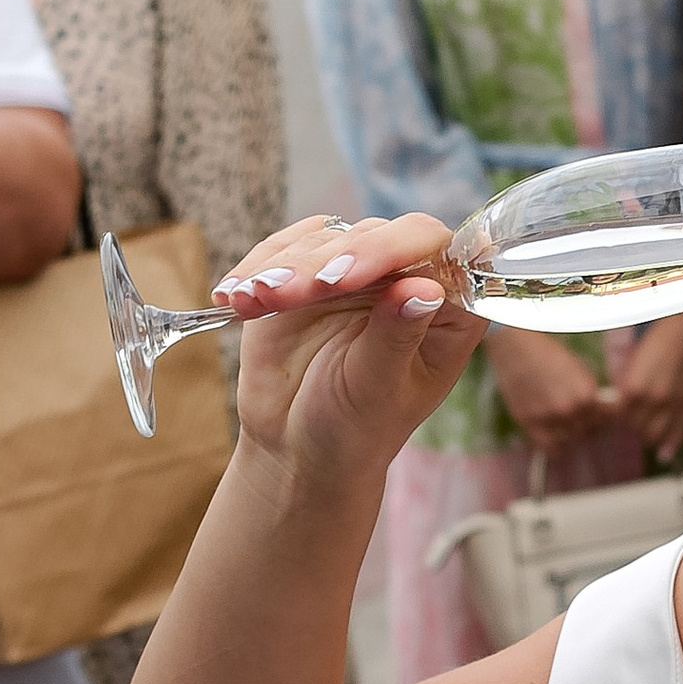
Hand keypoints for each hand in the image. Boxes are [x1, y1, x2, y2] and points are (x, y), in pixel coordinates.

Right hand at [214, 213, 482, 488]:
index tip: (342, 279)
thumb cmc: (355, 430)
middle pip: (375, 235)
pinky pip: (283, 249)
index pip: (432, 249)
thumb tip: (424, 289)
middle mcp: (407, 276)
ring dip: (285, 267)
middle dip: (325, 262)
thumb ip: (397, 337)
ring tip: (254, 299)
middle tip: (285, 293)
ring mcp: (355, 269)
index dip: (389, 252)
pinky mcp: (308, 270)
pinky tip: (234, 295)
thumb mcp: (377, 391)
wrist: (300, 448)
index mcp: (448, 307)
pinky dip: (256, 269)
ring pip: (324, 239)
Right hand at [482, 326, 608, 455]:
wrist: (517, 348)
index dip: (600, 418)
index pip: (604, 419)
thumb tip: (599, 411)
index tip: (595, 419)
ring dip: (569, 437)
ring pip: (569, 441)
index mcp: (587, 394)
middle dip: (584, 427)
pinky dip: (554, 447)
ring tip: (564, 428)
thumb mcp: (579, 371)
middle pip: (587, 431)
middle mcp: (571, 409)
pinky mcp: (530, 423)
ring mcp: (549, 418)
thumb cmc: (548, 354)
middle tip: (577, 422)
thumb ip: (589, 394)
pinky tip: (553, 439)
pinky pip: (549, 447)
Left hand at [612, 308, 682, 462]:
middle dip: (631, 428)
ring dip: (649, 437)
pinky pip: (680, 434)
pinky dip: (670, 447)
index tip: (616, 420)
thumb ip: (626, 386)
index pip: (618, 418)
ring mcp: (673, 404)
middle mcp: (652, 400)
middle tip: (632, 425)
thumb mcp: (633, 362)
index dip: (616, 420)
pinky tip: (664, 454)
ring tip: (647, 434)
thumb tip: (619, 406)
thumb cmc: (658, 338)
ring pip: (655, 436)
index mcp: (632, 388)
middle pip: (635, 429)